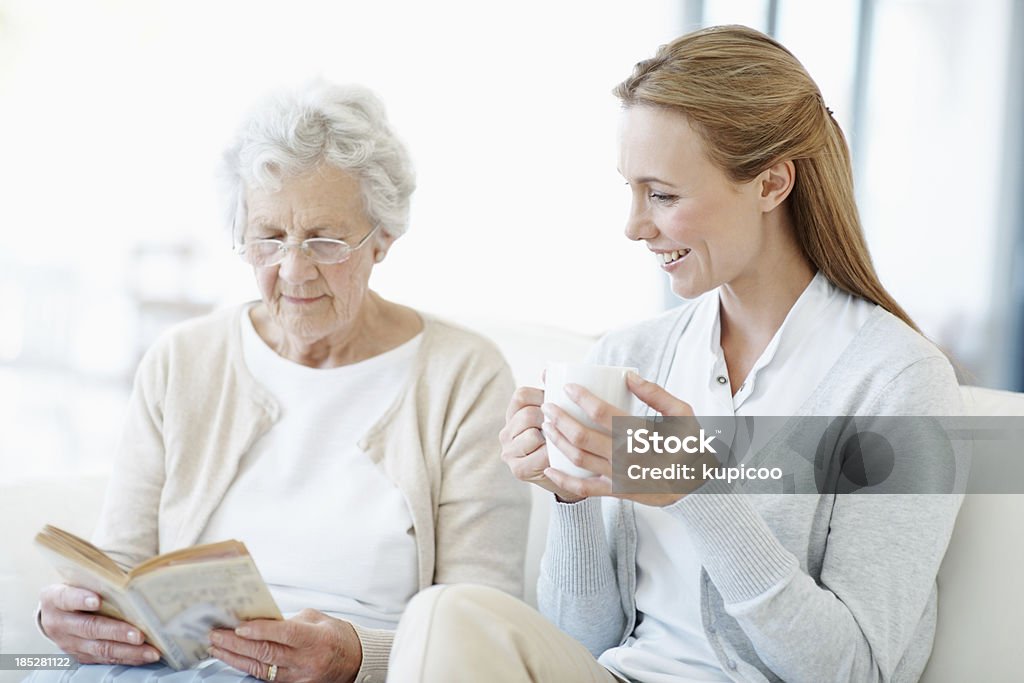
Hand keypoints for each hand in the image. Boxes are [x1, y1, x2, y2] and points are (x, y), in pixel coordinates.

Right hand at [38, 584, 161, 664]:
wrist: (56, 613)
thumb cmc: (77, 588)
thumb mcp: (80, 578)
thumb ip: (102, 575)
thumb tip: (140, 569)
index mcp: (54, 598)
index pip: (66, 598)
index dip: (81, 599)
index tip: (97, 600)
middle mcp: (58, 623)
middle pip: (89, 628)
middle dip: (116, 632)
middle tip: (139, 635)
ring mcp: (68, 642)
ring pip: (100, 648)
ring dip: (128, 650)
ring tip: (150, 651)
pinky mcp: (80, 655)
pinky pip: (105, 658)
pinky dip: (127, 657)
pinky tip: (144, 656)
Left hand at [209, 608, 360, 682]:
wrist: (355, 660)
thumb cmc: (336, 636)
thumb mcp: (316, 620)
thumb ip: (289, 621)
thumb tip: (259, 620)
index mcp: (317, 639)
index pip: (285, 634)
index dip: (260, 630)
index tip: (238, 626)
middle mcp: (307, 661)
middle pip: (267, 653)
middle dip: (237, 644)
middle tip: (217, 635)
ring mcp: (300, 677)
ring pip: (261, 668)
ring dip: (236, 658)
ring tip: (217, 647)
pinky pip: (266, 677)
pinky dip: (248, 667)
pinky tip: (234, 660)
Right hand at [499, 385, 585, 502]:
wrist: (567, 476)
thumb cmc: (564, 439)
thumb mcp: (557, 415)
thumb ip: (552, 394)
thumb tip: (548, 370)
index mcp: (512, 415)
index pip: (521, 396)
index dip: (542, 396)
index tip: (558, 404)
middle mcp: (505, 433)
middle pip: (528, 414)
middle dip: (550, 419)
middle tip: (566, 427)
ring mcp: (509, 452)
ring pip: (532, 435)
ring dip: (552, 438)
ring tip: (564, 442)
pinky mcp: (518, 470)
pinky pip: (539, 455)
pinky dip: (554, 454)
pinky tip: (561, 456)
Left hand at [541, 372, 704, 506]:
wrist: (698, 484)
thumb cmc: (688, 444)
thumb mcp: (682, 414)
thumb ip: (656, 394)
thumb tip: (628, 376)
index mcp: (643, 436)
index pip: (603, 414)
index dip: (581, 398)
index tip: (568, 387)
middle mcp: (628, 458)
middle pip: (583, 437)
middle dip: (560, 419)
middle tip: (548, 405)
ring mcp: (620, 477)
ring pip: (579, 459)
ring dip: (558, 441)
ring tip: (547, 426)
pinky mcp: (617, 492)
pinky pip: (585, 489)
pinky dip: (564, 480)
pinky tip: (550, 467)